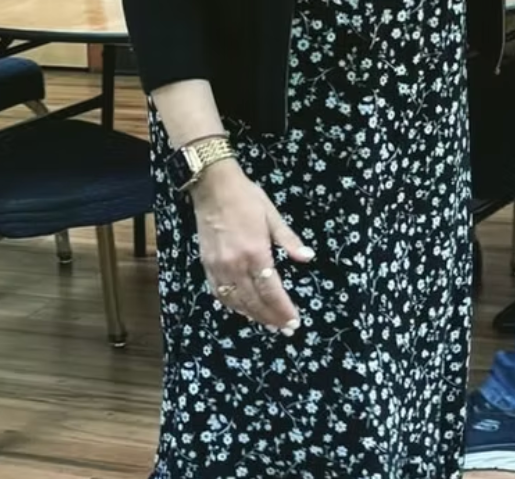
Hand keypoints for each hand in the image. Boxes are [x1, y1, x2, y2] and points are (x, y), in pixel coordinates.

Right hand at [191, 159, 312, 331]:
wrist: (212, 185)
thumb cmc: (246, 197)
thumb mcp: (272, 215)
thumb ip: (289, 240)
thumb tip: (307, 258)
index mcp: (255, 252)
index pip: (271, 291)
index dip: (283, 309)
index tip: (294, 322)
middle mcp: (235, 264)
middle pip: (254, 301)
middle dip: (271, 318)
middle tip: (285, 329)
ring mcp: (218, 265)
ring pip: (236, 301)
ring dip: (253, 315)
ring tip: (268, 324)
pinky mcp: (206, 263)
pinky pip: (219, 292)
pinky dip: (232, 305)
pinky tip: (242, 309)